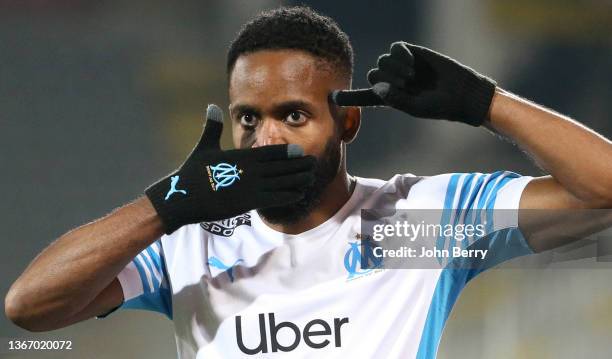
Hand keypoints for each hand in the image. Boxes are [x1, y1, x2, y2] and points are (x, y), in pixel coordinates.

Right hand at [145, 104, 315, 233]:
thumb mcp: (204, 147)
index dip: (287, 152)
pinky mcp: (247, 202)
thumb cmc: (192, 172)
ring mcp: (250, 187)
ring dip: (298, 180)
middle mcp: (249, 170)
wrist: (182, 197)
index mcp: (241, 156)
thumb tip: (212, 107)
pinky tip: (299, 194)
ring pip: (282, 182)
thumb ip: (212, 127)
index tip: (300, 151)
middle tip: (313, 163)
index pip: (270, 151)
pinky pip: (274, 199)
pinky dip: (288, 196)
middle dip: (298, 165)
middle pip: (281, 166)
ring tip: (311, 178)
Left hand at [332, 42, 496, 125]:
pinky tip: (412, 63)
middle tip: (407, 85)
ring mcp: (400, 66)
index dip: (349, 96)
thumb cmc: (437, 106)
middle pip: (373, 74)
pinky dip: (400, 55)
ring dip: (395, 69)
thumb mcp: (414, 107)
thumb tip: (377, 86)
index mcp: (389, 97)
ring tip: (413, 76)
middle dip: (387, 79)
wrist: (460, 92)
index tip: (332, 97)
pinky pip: (395, 49)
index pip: (364, 96)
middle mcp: (392, 80)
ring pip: (383, 62)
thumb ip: (394, 99)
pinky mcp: (410, 53)